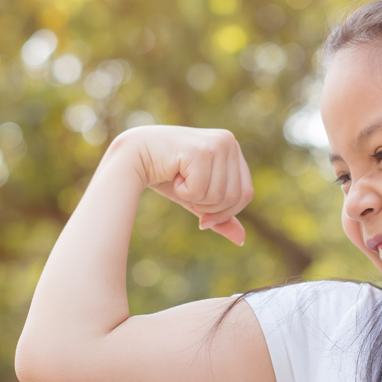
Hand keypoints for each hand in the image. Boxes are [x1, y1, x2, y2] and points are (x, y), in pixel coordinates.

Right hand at [114, 125, 253, 245]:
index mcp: (233, 148)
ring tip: (180, 180)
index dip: (225, 214)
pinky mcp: (201, 150)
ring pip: (218, 196)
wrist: (134, 156)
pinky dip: (184, 192)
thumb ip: (220, 215)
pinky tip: (174, 175)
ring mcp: (217, 143)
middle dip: (209, 208)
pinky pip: (201, 190)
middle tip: (187, 193)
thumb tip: (241, 240)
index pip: (246, 194)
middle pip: (234, 198)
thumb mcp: (198, 198)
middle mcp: (229, 141)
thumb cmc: (167, 175)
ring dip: (194, 198)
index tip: (202, 219)